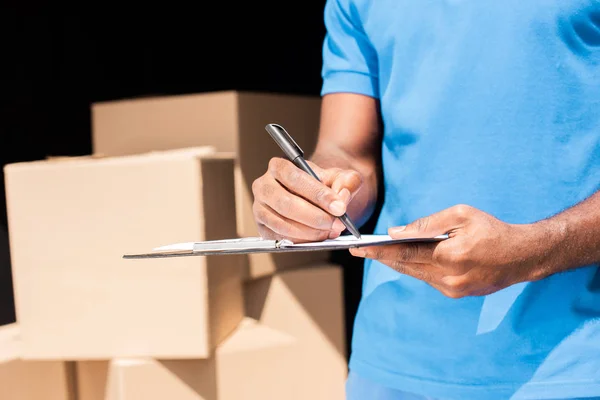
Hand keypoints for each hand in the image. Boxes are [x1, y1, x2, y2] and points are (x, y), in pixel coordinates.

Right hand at [252, 157, 362, 241]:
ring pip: (282, 224)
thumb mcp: (339, 177)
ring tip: (330, 230)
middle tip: (336, 223)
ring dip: (310, 232)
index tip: (339, 207)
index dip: (318, 194)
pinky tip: (318, 236)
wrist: (314, 197)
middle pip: (286, 204)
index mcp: (278, 166)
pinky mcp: (262, 228)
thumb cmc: (323, 185)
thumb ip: (347, 181)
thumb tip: (342, 196)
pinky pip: (280, 238)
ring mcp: (259, 208)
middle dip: (315, 217)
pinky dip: (302, 241)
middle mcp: (264, 186)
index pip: (295, 178)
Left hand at [350, 204, 543, 297]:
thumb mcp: (461, 215)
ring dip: (396, 262)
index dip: (378, 251)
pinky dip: (414, 267)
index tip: (358, 248)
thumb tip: (397, 232)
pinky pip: (427, 278)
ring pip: (415, 274)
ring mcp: (452, 289)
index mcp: (449, 256)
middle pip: (405, 266)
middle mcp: (448, 277)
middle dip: (380, 258)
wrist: (522, 256)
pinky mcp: (456, 293)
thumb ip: (428, 224)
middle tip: (357, 251)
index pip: (405, 253)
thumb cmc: (492, 229)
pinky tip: (403, 258)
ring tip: (375, 252)